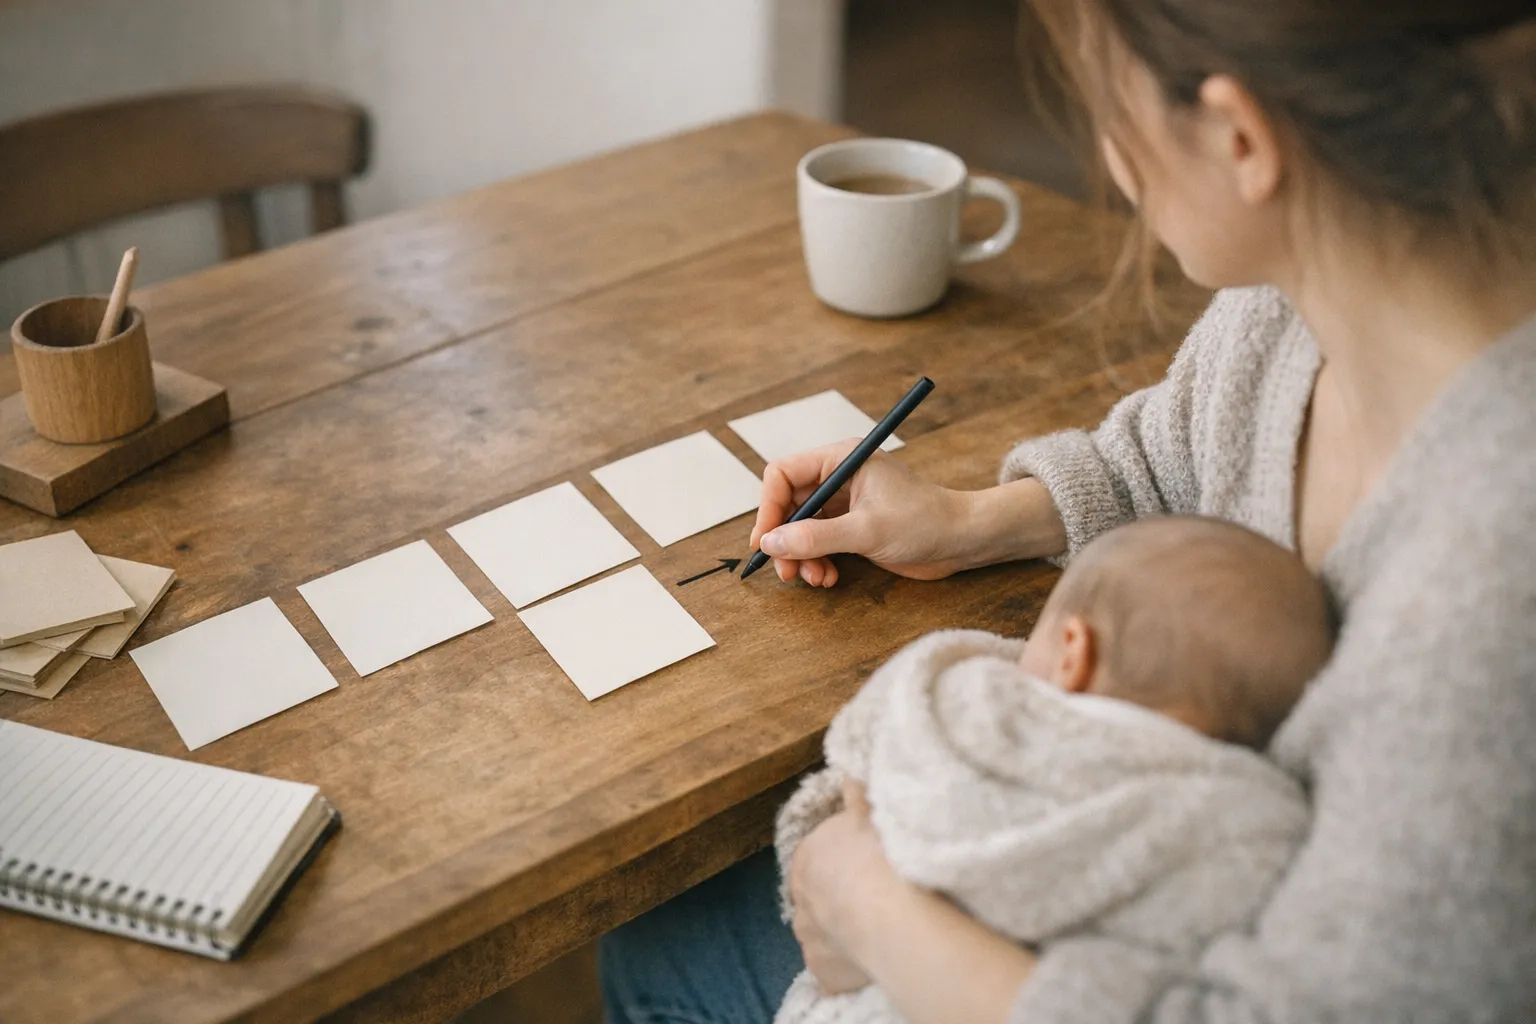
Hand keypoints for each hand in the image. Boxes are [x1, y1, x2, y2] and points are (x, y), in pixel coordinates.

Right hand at [749, 441, 979, 586]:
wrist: (963, 540)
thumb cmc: (925, 521)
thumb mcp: (866, 530)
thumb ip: (816, 537)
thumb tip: (771, 543)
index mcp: (841, 460)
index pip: (783, 475)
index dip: (769, 508)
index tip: (765, 541)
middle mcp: (839, 478)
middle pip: (788, 505)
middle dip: (784, 540)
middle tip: (787, 571)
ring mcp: (845, 504)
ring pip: (800, 529)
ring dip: (801, 557)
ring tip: (815, 579)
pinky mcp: (852, 528)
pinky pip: (818, 544)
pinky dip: (817, 563)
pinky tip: (829, 578)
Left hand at [789, 781, 904, 994]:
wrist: (892, 915)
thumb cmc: (881, 857)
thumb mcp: (870, 815)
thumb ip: (857, 795)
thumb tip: (849, 775)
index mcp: (807, 858)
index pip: (818, 858)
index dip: (844, 861)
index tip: (869, 864)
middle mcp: (798, 899)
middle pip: (819, 897)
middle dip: (841, 898)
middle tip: (877, 898)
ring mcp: (807, 939)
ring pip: (823, 934)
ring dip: (842, 931)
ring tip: (878, 929)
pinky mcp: (822, 974)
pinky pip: (833, 971)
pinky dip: (847, 968)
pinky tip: (870, 960)